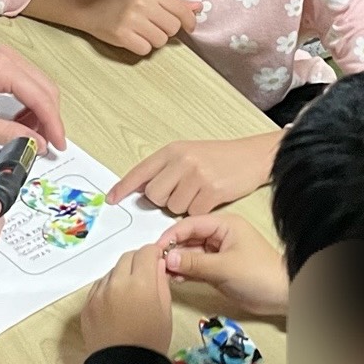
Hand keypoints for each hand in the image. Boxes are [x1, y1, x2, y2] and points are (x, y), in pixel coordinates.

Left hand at [0, 46, 65, 151]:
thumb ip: (9, 134)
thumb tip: (35, 143)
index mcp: (2, 67)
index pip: (41, 98)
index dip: (53, 125)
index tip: (58, 145)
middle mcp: (7, 57)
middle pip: (45, 89)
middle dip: (49, 119)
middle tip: (46, 144)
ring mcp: (3, 57)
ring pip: (38, 86)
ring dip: (38, 111)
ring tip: (28, 134)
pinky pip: (25, 82)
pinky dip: (28, 102)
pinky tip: (18, 119)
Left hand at [81, 243, 172, 355]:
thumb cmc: (152, 341)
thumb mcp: (165, 310)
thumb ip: (161, 282)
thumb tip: (157, 264)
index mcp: (141, 283)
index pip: (146, 252)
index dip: (153, 254)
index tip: (157, 260)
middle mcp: (117, 282)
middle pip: (127, 257)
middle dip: (138, 261)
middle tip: (145, 275)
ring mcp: (98, 293)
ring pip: (112, 271)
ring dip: (122, 274)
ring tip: (130, 293)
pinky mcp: (87, 304)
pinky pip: (99, 286)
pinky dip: (109, 288)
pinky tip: (116, 303)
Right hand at [82, 0, 200, 55]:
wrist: (92, 8)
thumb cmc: (123, 2)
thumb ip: (174, 3)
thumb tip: (198, 8)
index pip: (181, 10)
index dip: (189, 21)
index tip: (189, 27)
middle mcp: (142, 3)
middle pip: (173, 28)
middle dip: (166, 30)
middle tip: (154, 25)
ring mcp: (131, 20)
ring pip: (160, 41)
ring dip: (154, 40)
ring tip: (142, 31)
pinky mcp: (122, 35)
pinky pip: (145, 49)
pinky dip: (141, 47)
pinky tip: (133, 38)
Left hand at [108, 132, 281, 214]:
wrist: (251, 156)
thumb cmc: (218, 158)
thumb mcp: (188, 154)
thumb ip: (165, 168)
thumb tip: (139, 189)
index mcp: (173, 150)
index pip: (141, 171)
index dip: (124, 188)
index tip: (112, 200)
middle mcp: (182, 161)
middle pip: (154, 195)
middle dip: (163, 201)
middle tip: (181, 192)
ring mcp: (197, 176)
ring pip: (172, 207)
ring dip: (183, 207)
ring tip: (198, 192)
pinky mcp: (211, 192)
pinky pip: (192, 213)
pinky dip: (198, 211)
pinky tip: (209, 198)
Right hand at [157, 214, 288, 315]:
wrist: (282, 296)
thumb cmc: (259, 274)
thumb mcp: (224, 267)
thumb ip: (194, 263)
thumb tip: (167, 258)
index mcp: (224, 224)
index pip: (190, 224)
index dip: (171, 235)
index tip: (155, 249)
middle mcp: (219, 235)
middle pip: (188, 238)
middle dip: (172, 250)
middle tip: (156, 264)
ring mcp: (218, 253)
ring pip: (190, 254)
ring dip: (177, 263)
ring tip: (164, 274)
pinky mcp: (218, 269)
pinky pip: (196, 267)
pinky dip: (186, 272)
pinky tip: (175, 279)